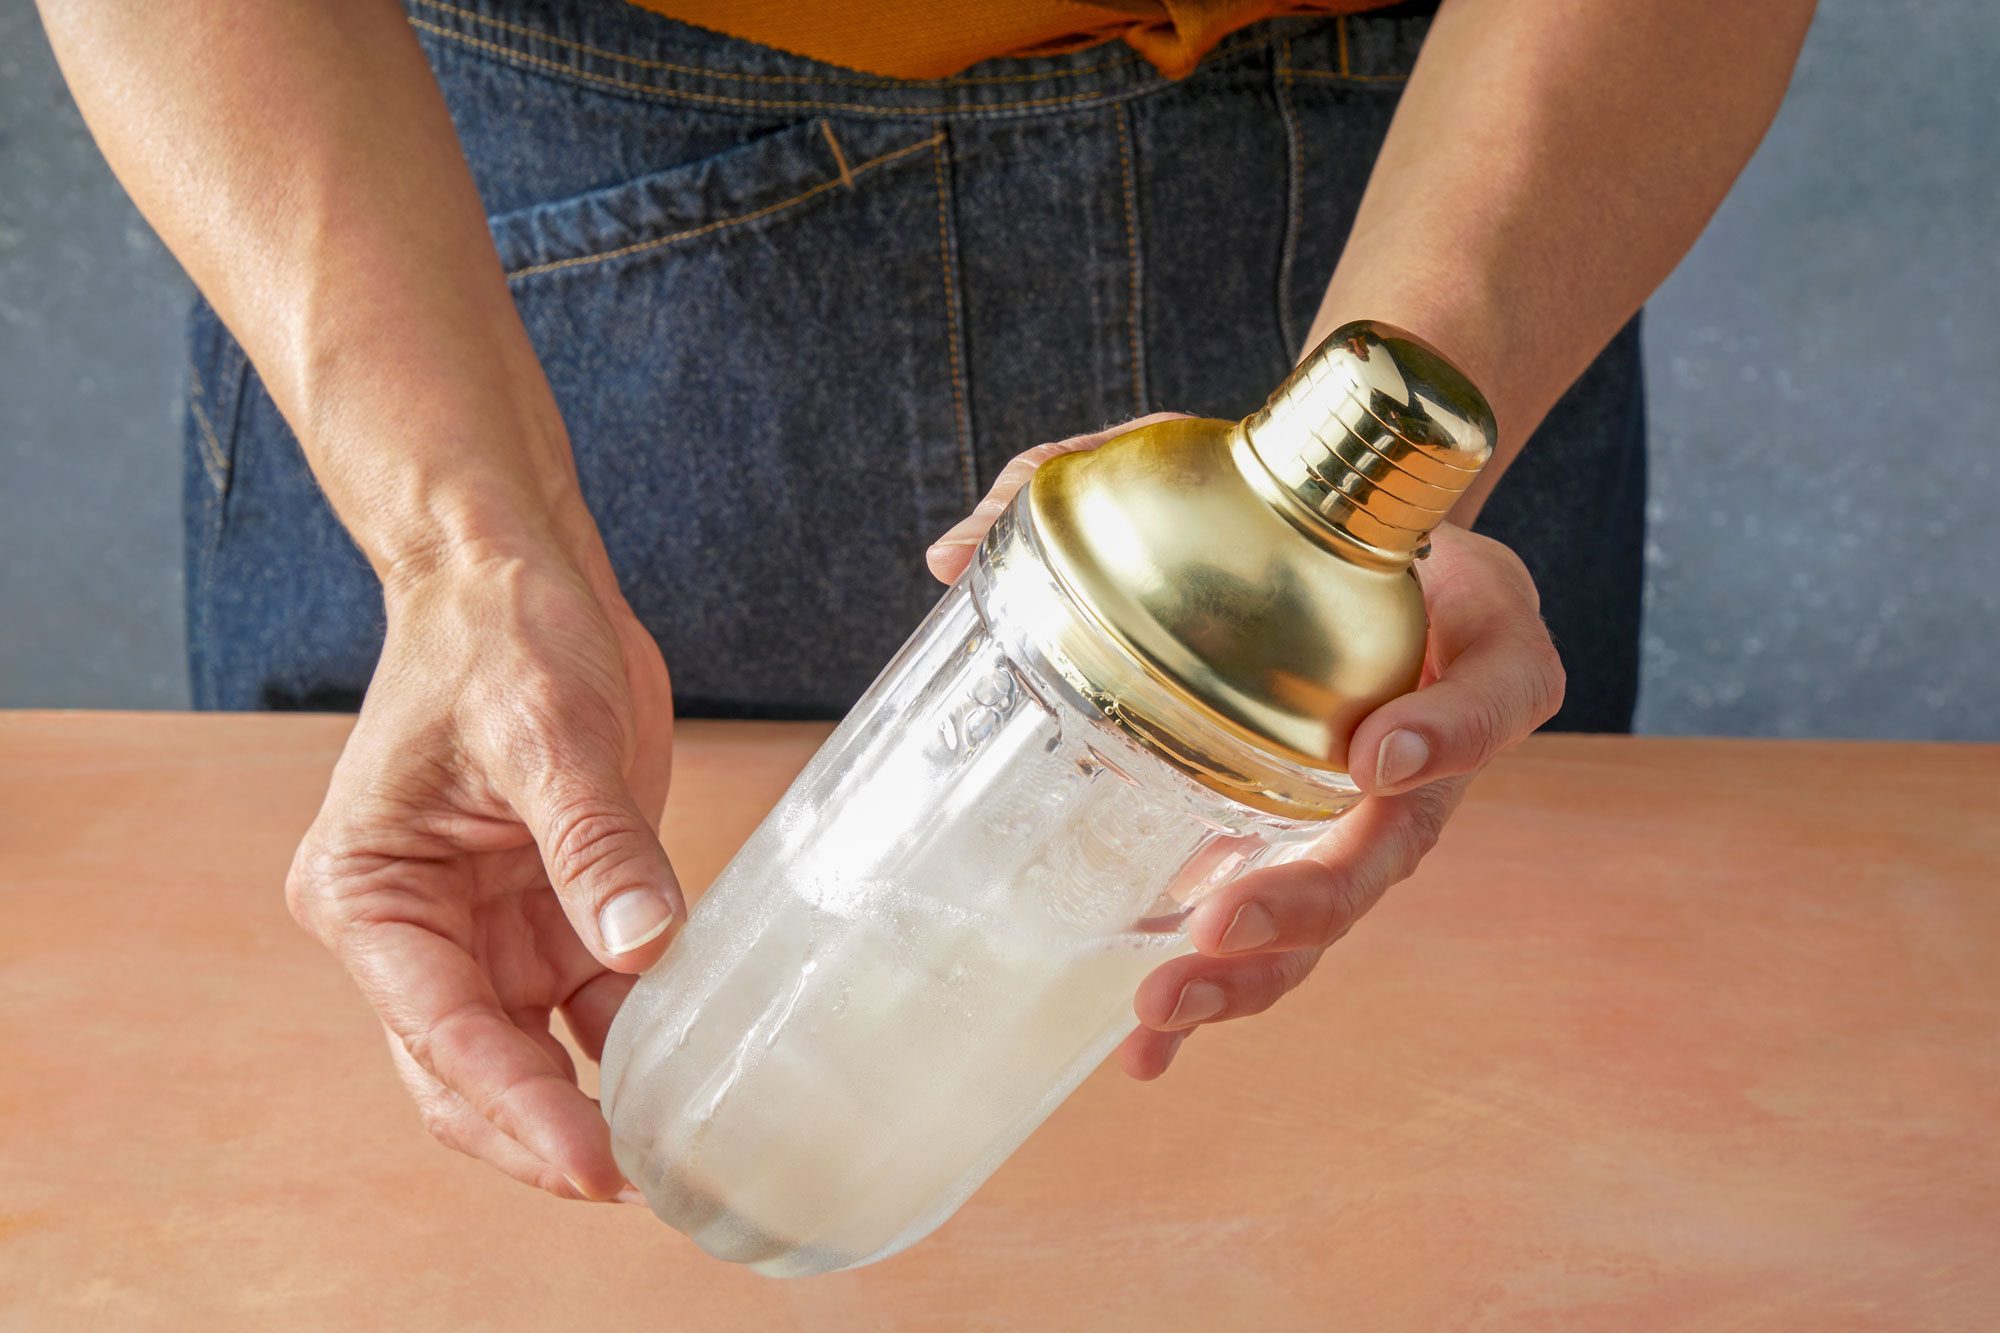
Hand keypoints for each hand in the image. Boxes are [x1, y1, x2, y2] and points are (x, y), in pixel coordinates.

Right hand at [285, 540, 683, 1200]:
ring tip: (674, 1151)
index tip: (591, 1163)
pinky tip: (690, 1067)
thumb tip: (644, 949)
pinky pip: (587, 1001)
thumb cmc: (497, 632)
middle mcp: (413, 926)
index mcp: (370, 892)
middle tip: (637, 1183)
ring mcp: (480, 928)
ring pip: (528, 1052)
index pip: (439, 1029)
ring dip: (590, 1101)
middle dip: (542, 1134)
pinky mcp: (546, 910)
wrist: (518, 574)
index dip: (516, 1108)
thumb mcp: (546, 728)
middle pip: (468, 1069)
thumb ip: (595, 843)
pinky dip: (632, 1040)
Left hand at [927, 419, 1563, 1078]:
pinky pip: (1273, 935)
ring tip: (1158, 1010)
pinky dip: (1213, 992)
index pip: (1494, 695)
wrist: (1351, 543)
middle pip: (1393, 852)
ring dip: (1251, 972)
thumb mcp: (1239, 461)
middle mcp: (1430, 753)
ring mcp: (1366, 819)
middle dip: (1306, 901)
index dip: (1450, 732)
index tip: (1379, 753)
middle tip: (1222, 924)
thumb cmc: (1304, 504)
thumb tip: (949, 552)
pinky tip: (1140, 1051)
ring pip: (1330, 917)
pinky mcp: (1303, 850)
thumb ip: (1105, 474)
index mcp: (1470, 646)